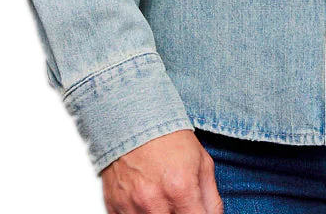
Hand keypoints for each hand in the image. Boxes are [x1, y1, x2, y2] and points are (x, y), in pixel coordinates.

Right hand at [101, 129, 222, 213]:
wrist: (134, 121)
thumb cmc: (171, 140)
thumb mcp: (202, 163)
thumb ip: (212, 199)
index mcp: (181, 189)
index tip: (196, 212)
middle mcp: (155, 202)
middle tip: (179, 203)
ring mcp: (132, 207)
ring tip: (161, 199)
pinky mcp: (114, 207)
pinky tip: (144, 201)